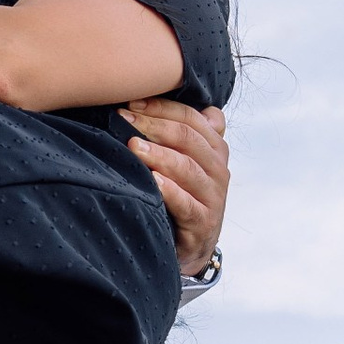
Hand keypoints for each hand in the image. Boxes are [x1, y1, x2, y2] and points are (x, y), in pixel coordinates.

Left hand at [123, 96, 226, 277]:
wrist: (193, 244)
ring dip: (159, 155)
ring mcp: (214, 196)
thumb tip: (149, 98)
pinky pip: (187, 204)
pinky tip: (153, 182)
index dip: (162, 107)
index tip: (132, 103)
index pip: (192, 118)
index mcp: (215, 147)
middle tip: (125, 119)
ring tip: (134, 146)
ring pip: (187, 168)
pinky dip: (170, 191)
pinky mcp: (203, 222)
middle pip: (188, 138)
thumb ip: (183, 131)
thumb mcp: (187, 160)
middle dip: (154, 125)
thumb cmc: (184, 193)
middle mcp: (218, 168)